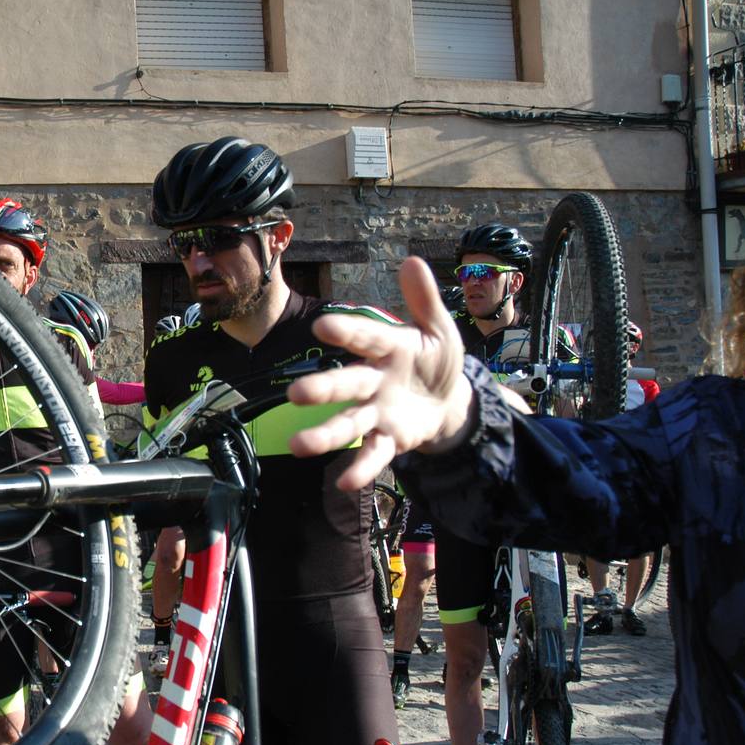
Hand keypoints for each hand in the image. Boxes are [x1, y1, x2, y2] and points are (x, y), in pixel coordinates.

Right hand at [287, 257, 474, 490]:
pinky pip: (373, 454)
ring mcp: (377, 412)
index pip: (365, 338)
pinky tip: (345, 482)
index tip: (322, 327)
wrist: (448, 400)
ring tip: (299, 446)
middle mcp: (373, 380)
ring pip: (348, 423)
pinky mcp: (388, 438)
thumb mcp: (438, 329)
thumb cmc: (434, 359)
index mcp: (386, 348)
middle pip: (346, 385)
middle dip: (322, 390)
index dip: (346, 332)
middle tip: (295, 394)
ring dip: (324, 436)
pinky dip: (361, 468)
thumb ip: (424, 300)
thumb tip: (412, 261)